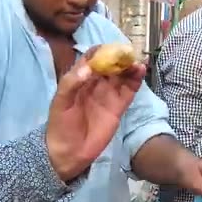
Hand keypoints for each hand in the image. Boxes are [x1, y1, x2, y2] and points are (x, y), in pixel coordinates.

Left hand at [46, 45, 146, 181]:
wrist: (69, 152)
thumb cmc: (60, 125)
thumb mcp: (60, 102)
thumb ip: (72, 83)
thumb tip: (89, 68)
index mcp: (80, 78)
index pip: (92, 57)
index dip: (101, 51)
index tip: (109, 49)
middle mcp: (96, 82)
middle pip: (111, 63)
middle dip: (119, 56)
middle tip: (128, 54)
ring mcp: (108, 94)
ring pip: (122, 74)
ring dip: (130, 66)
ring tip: (136, 63)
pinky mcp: (119, 106)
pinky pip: (129, 89)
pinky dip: (136, 79)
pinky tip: (140, 71)